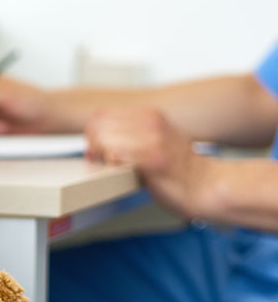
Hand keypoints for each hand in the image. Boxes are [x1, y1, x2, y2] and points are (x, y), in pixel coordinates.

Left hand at [85, 107, 213, 218]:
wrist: (209, 187)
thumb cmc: (179, 169)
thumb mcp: (155, 139)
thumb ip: (131, 133)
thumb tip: (96, 135)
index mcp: (149, 114)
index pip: (101, 114)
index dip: (91, 133)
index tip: (95, 149)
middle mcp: (151, 122)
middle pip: (98, 125)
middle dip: (92, 144)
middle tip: (97, 160)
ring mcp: (153, 139)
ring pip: (104, 138)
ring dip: (101, 155)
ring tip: (111, 166)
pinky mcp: (154, 159)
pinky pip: (116, 154)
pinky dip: (112, 164)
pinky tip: (122, 172)